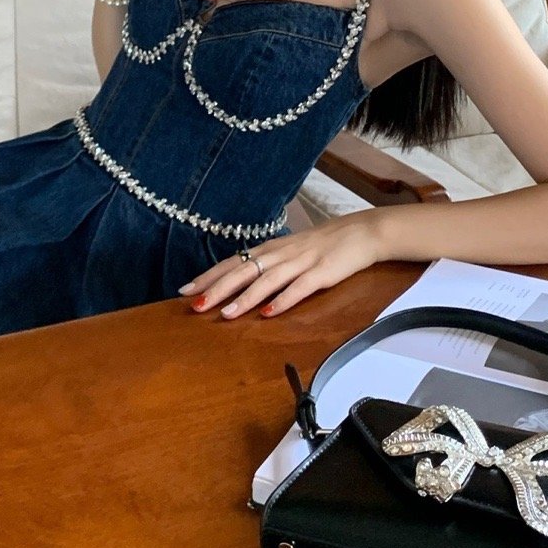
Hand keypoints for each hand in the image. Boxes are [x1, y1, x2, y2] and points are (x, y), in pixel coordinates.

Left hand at [177, 213, 382, 318]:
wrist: (361, 233)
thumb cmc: (323, 245)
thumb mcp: (290, 252)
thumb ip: (268, 265)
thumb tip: (240, 281)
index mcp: (270, 249)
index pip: (232, 262)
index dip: (209, 276)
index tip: (185, 290)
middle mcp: (280, 253)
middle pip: (243, 271)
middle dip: (217, 288)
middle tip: (195, 304)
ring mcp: (301, 262)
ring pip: (266, 280)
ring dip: (244, 298)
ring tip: (225, 313)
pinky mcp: (322, 273)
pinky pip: (299, 288)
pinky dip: (282, 300)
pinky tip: (268, 313)